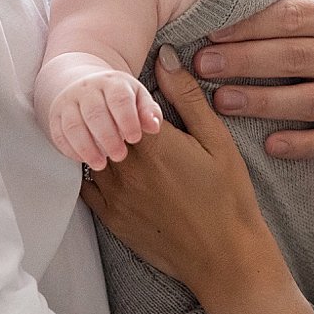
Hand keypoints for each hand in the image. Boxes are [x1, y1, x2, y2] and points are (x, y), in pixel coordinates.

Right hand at [48, 68, 161, 169]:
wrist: (85, 85)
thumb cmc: (117, 96)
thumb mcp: (137, 97)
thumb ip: (148, 111)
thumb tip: (154, 126)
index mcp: (111, 82)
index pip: (119, 98)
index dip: (127, 120)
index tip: (135, 138)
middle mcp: (87, 89)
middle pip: (95, 113)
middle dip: (108, 137)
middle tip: (120, 155)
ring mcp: (68, 101)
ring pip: (73, 125)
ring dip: (87, 147)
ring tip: (100, 164)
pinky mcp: (55, 116)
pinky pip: (59, 133)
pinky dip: (70, 149)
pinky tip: (83, 159)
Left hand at [81, 48, 287, 309]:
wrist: (225, 257)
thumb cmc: (228, 197)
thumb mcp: (217, 141)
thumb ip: (187, 97)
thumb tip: (164, 56)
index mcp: (151, 141)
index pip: (121, 99)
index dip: (126, 90)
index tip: (131, 87)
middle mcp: (124, 166)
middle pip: (101, 124)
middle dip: (109, 113)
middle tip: (119, 107)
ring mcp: (113, 194)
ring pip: (88, 153)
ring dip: (97, 139)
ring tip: (112, 134)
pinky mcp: (109, 218)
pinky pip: (85, 186)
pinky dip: (90, 170)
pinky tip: (106, 165)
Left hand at [192, 0, 313, 159]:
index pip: (291, 19)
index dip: (249, 25)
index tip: (211, 31)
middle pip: (294, 58)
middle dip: (244, 62)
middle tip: (202, 65)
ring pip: (307, 101)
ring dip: (261, 103)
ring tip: (220, 101)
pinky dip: (301, 145)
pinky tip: (268, 145)